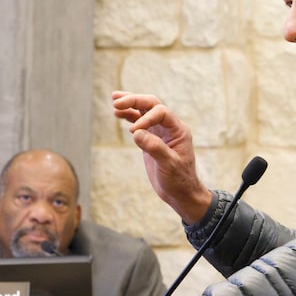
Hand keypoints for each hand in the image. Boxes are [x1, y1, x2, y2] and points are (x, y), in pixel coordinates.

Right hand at [112, 91, 212, 223]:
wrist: (181, 194)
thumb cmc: (179, 181)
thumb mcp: (169, 165)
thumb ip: (155, 148)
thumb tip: (136, 133)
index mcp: (178, 130)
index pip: (161, 112)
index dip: (145, 118)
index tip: (132, 132)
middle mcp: (169, 128)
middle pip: (152, 105)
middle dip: (134, 101)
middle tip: (116, 101)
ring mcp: (160, 132)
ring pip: (144, 111)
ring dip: (129, 105)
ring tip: (114, 101)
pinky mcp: (151, 139)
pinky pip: (139, 123)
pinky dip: (128, 117)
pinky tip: (117, 114)